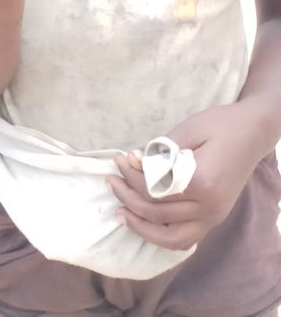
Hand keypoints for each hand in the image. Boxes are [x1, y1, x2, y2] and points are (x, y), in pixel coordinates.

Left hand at [107, 104, 259, 250]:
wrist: (252, 133)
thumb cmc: (220, 124)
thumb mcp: (188, 129)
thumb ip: (160, 151)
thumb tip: (132, 162)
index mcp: (201, 181)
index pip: (154, 188)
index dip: (132, 176)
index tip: (120, 159)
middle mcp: (209, 206)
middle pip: (157, 211)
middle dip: (128, 195)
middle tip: (111, 179)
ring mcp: (213, 217)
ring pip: (170, 237)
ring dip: (141, 226)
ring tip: (119, 211)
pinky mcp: (214, 219)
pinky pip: (185, 239)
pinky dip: (161, 236)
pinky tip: (143, 224)